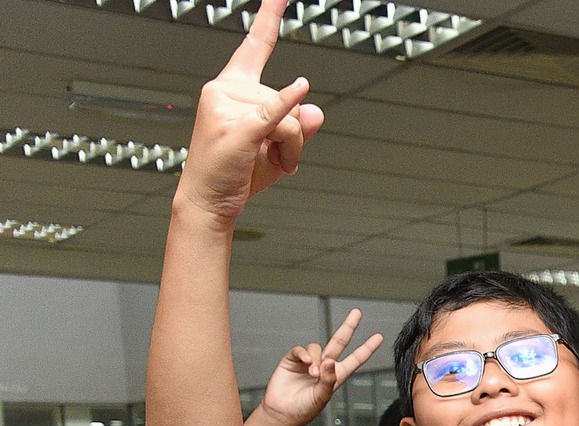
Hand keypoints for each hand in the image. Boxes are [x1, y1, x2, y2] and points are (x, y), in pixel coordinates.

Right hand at [176, 0, 325, 227]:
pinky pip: (273, 112)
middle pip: (288, 99)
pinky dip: (289, 103)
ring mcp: (227, 106)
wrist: (210, 200)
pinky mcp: (237, 127)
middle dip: (295, 137)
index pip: (255, 46)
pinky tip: (302, 88)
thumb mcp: (275, 146)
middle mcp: (225, 88)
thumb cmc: (237, 172)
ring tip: (274, 164)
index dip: (268, 18)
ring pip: (289, 117)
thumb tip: (314, 109)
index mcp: (232, 87)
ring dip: (292, 149)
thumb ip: (298, 126)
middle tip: (280, 161)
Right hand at [257, 309, 383, 425]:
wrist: (282, 412)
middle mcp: (324, 365)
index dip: (366, 348)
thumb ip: (328, 380)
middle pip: (338, 342)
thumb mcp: (322, 397)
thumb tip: (331, 361)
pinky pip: (301, 349)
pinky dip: (304, 353)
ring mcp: (309, 361)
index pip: (355, 359)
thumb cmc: (304, 409)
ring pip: (317, 348)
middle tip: (357, 313)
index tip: (378, 337)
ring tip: (314, 373)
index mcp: (337, 375)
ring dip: (317, 359)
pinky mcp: (293, 360)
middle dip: (348, 327)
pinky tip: (306, 363)